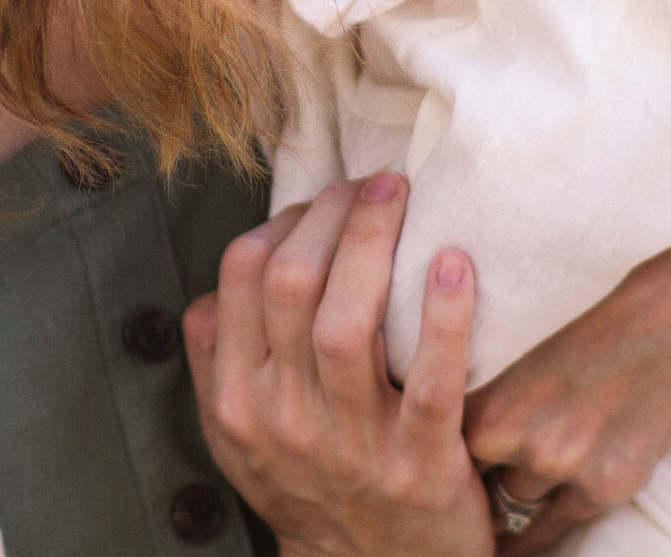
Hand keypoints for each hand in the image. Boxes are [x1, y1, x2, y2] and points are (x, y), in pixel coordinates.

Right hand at [185, 173, 492, 556]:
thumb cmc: (313, 487)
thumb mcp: (241, 439)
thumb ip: (218, 365)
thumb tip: (216, 286)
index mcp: (239, 401)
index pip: (240, 277)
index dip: (284, 220)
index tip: (324, 202)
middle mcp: (285, 419)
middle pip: (290, 286)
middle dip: (330, 215)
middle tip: (372, 182)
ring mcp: (352, 444)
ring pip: (347, 324)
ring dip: (374, 243)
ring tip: (401, 195)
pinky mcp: (420, 465)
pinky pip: (431, 384)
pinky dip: (443, 320)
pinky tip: (453, 265)